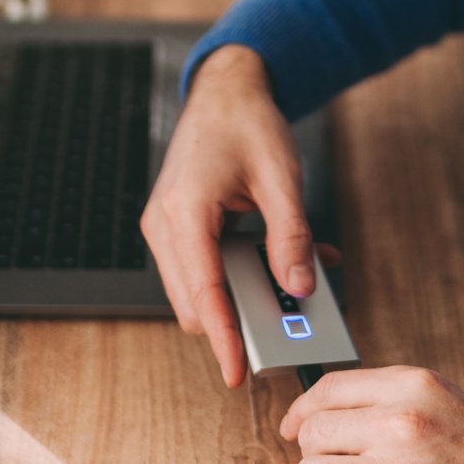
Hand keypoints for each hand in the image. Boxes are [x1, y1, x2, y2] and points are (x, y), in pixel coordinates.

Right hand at [140, 45, 318, 386]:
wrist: (225, 88)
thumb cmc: (247, 122)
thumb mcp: (282, 178)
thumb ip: (290, 236)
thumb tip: (298, 287)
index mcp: (185, 211)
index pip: (203, 293)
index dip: (222, 338)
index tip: (237, 374)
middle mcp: (165, 224)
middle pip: (195, 302)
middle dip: (239, 320)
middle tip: (292, 321)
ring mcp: (167, 227)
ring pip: (200, 291)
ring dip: (244, 295)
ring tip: (297, 279)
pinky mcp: (178, 228)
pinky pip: (205, 269)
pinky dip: (240, 275)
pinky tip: (280, 259)